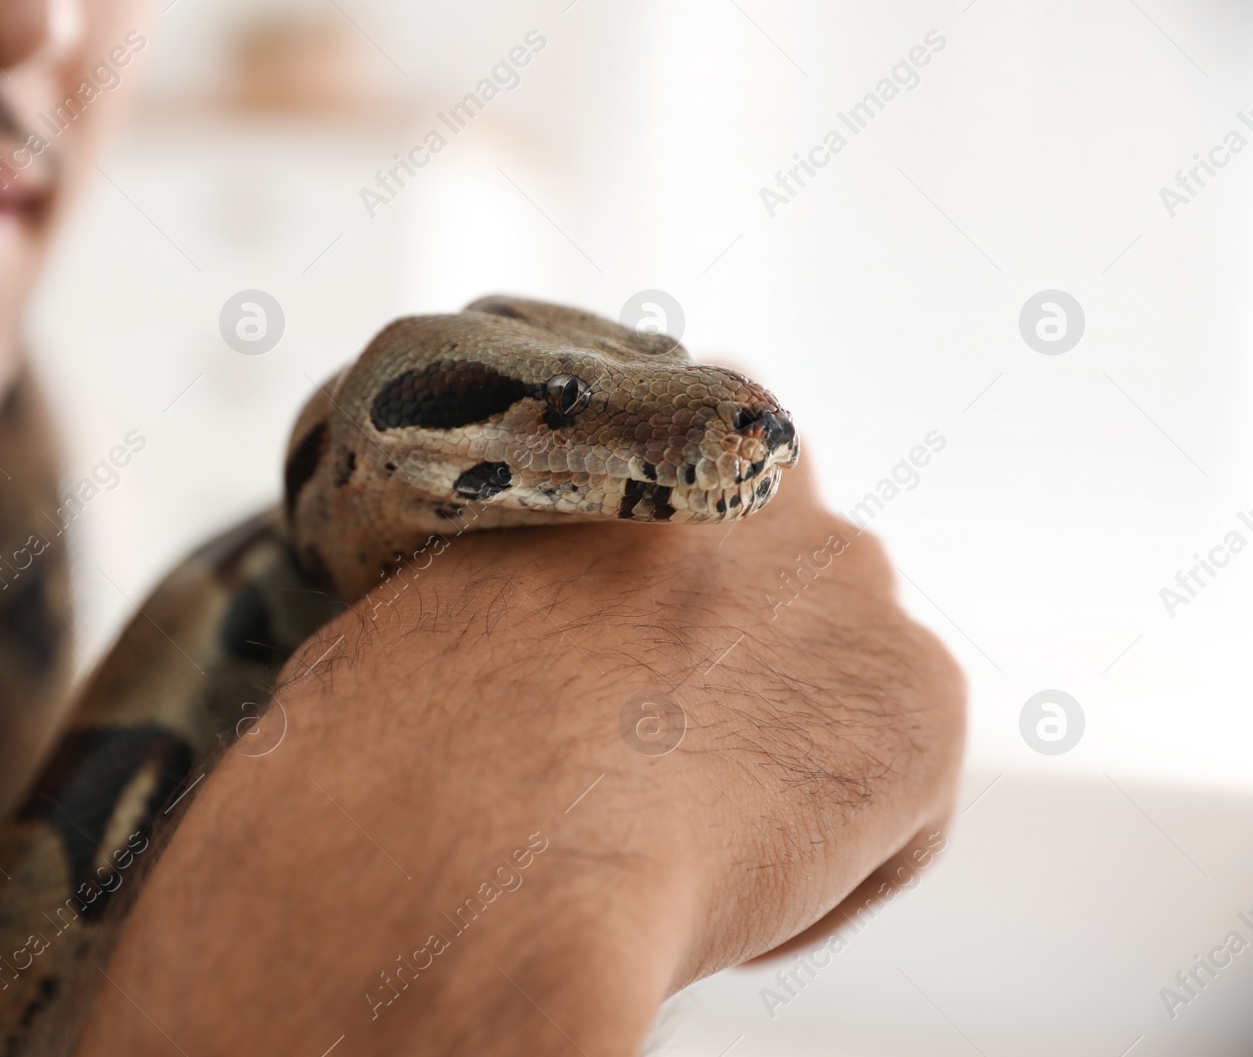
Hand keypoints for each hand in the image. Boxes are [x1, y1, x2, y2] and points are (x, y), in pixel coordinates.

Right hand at [79, 449, 965, 1054]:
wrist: (474, 823)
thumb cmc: (410, 721)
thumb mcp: (443, 593)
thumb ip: (530, 585)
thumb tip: (536, 652)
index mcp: (641, 426)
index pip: (695, 487)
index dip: (668, 593)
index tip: (632, 671)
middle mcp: (764, 476)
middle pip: (785, 584)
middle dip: (745, 668)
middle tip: (662, 766)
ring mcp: (853, 581)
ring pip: (841, 696)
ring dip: (785, 764)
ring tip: (681, 847)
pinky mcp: (919, 701)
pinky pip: (890, 809)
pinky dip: (827, 873)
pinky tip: (726, 903)